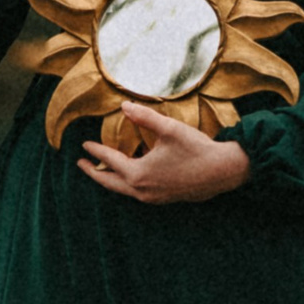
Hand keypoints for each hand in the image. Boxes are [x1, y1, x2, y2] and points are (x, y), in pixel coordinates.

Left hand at [79, 104, 250, 203]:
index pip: (110, 161)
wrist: (223, 172)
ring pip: (123, 190)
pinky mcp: (164, 199)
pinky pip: (137, 193)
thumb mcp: (169, 128)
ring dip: (110, 180)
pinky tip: (130, 175)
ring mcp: (153, 198)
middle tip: (81, 164)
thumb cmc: (196, 149)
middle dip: (94, 173)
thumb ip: (144, 116)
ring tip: (102, 170)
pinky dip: (126, 184)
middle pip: (109, 183)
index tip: (84, 145)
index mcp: (139, 174)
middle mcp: (142, 190)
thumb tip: (124, 105)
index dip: (96, 151)